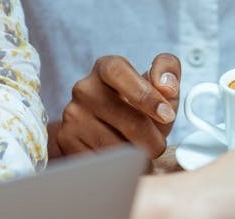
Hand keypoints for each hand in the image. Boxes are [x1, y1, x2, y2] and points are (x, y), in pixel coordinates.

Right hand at [56, 53, 179, 157]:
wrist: (107, 127)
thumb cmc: (139, 105)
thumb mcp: (159, 84)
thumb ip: (168, 69)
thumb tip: (166, 86)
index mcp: (106, 68)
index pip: (119, 73)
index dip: (145, 94)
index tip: (166, 115)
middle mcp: (85, 88)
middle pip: (124, 117)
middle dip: (151, 138)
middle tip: (159, 145)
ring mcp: (73, 114)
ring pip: (114, 145)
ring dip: (135, 156)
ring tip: (141, 153)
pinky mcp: (66, 140)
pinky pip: (99, 161)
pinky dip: (116, 167)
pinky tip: (122, 162)